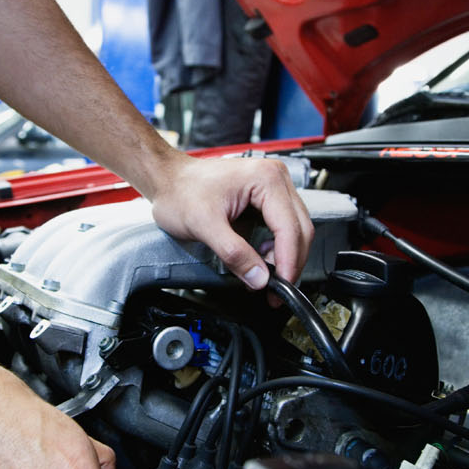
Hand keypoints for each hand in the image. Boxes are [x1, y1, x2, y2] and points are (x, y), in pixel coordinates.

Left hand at [149, 155, 313, 288]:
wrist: (168, 179)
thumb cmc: (180, 190)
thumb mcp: (204, 226)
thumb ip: (234, 254)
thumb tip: (259, 278)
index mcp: (266, 179)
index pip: (290, 228)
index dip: (288, 262)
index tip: (281, 286)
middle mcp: (276, 178)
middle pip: (300, 229)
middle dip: (290, 263)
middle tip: (277, 290)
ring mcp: (273, 186)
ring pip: (295, 229)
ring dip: (284, 257)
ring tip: (265, 276)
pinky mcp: (267, 196)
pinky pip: (283, 226)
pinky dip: (277, 247)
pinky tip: (262, 260)